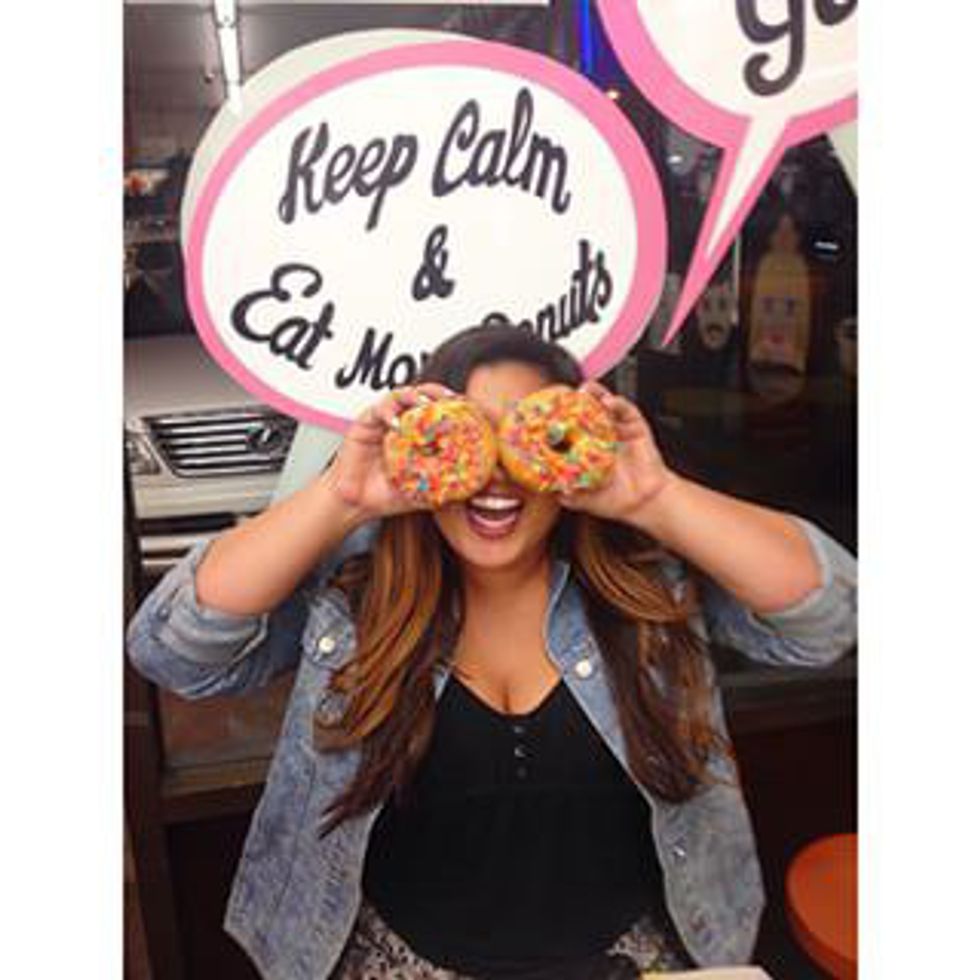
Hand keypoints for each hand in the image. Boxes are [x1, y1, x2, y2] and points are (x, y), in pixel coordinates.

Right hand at [321, 383, 457, 519]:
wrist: (358, 504)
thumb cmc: (387, 496)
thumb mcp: (423, 492)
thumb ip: (445, 488)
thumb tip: (473, 490)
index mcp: (417, 435)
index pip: (437, 410)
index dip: (452, 406)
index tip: (467, 406)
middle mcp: (401, 423)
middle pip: (421, 395)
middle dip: (437, 393)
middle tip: (449, 400)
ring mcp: (383, 421)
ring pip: (401, 395)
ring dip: (415, 396)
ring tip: (425, 405)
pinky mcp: (365, 423)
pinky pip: (378, 409)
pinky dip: (388, 412)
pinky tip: (395, 424)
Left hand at [557, 381, 671, 524]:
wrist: (642, 504)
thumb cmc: (612, 500)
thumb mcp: (580, 499)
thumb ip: (562, 493)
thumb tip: (544, 488)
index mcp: (585, 448)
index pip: (569, 427)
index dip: (559, 418)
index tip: (546, 410)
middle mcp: (600, 435)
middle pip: (586, 410)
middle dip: (575, 399)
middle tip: (564, 393)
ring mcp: (618, 429)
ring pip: (606, 405)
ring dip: (596, 394)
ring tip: (586, 390)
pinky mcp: (636, 428)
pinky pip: (627, 411)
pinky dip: (618, 404)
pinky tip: (609, 402)